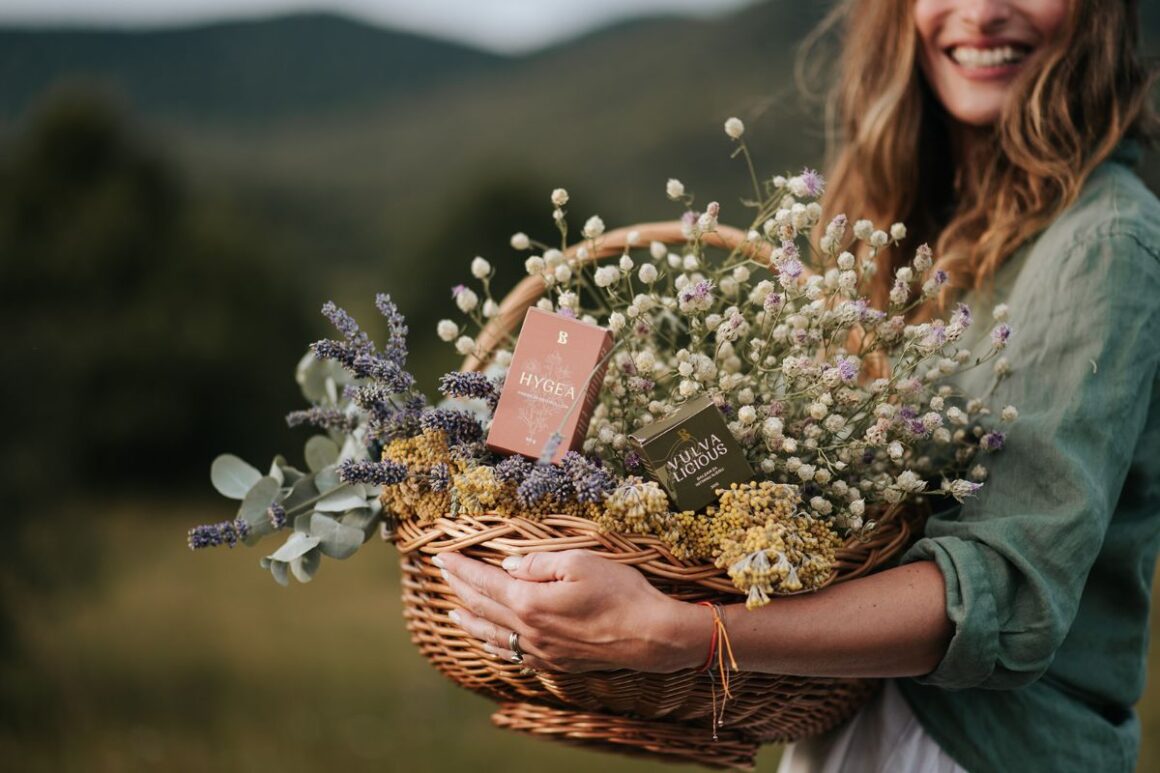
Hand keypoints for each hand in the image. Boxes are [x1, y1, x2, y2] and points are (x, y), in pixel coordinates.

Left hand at [435, 549, 708, 672]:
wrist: (650, 635)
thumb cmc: (620, 593)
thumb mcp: (579, 562)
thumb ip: (538, 562)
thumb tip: (509, 564)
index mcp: (530, 602)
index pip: (485, 581)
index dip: (461, 567)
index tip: (441, 554)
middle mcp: (529, 630)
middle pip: (483, 607)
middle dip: (459, 587)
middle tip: (442, 571)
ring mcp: (542, 650)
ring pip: (493, 635)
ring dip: (470, 619)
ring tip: (452, 610)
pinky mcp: (556, 662)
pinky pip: (513, 654)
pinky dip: (494, 645)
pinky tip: (489, 641)